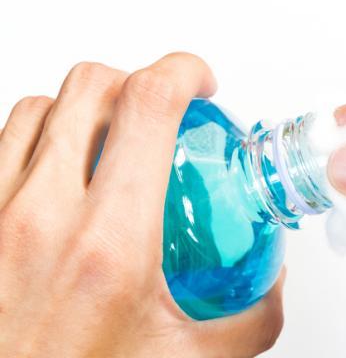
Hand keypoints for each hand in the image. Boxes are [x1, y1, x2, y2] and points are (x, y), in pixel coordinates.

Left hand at [0, 53, 283, 357]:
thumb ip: (248, 320)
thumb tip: (271, 282)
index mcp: (110, 243)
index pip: (149, 106)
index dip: (183, 71)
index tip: (199, 84)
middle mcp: (42, 215)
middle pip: (93, 87)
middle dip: (140, 82)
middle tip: (163, 112)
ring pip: (40, 106)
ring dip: (87, 107)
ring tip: (111, 137)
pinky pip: (3, 140)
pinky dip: (40, 134)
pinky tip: (62, 167)